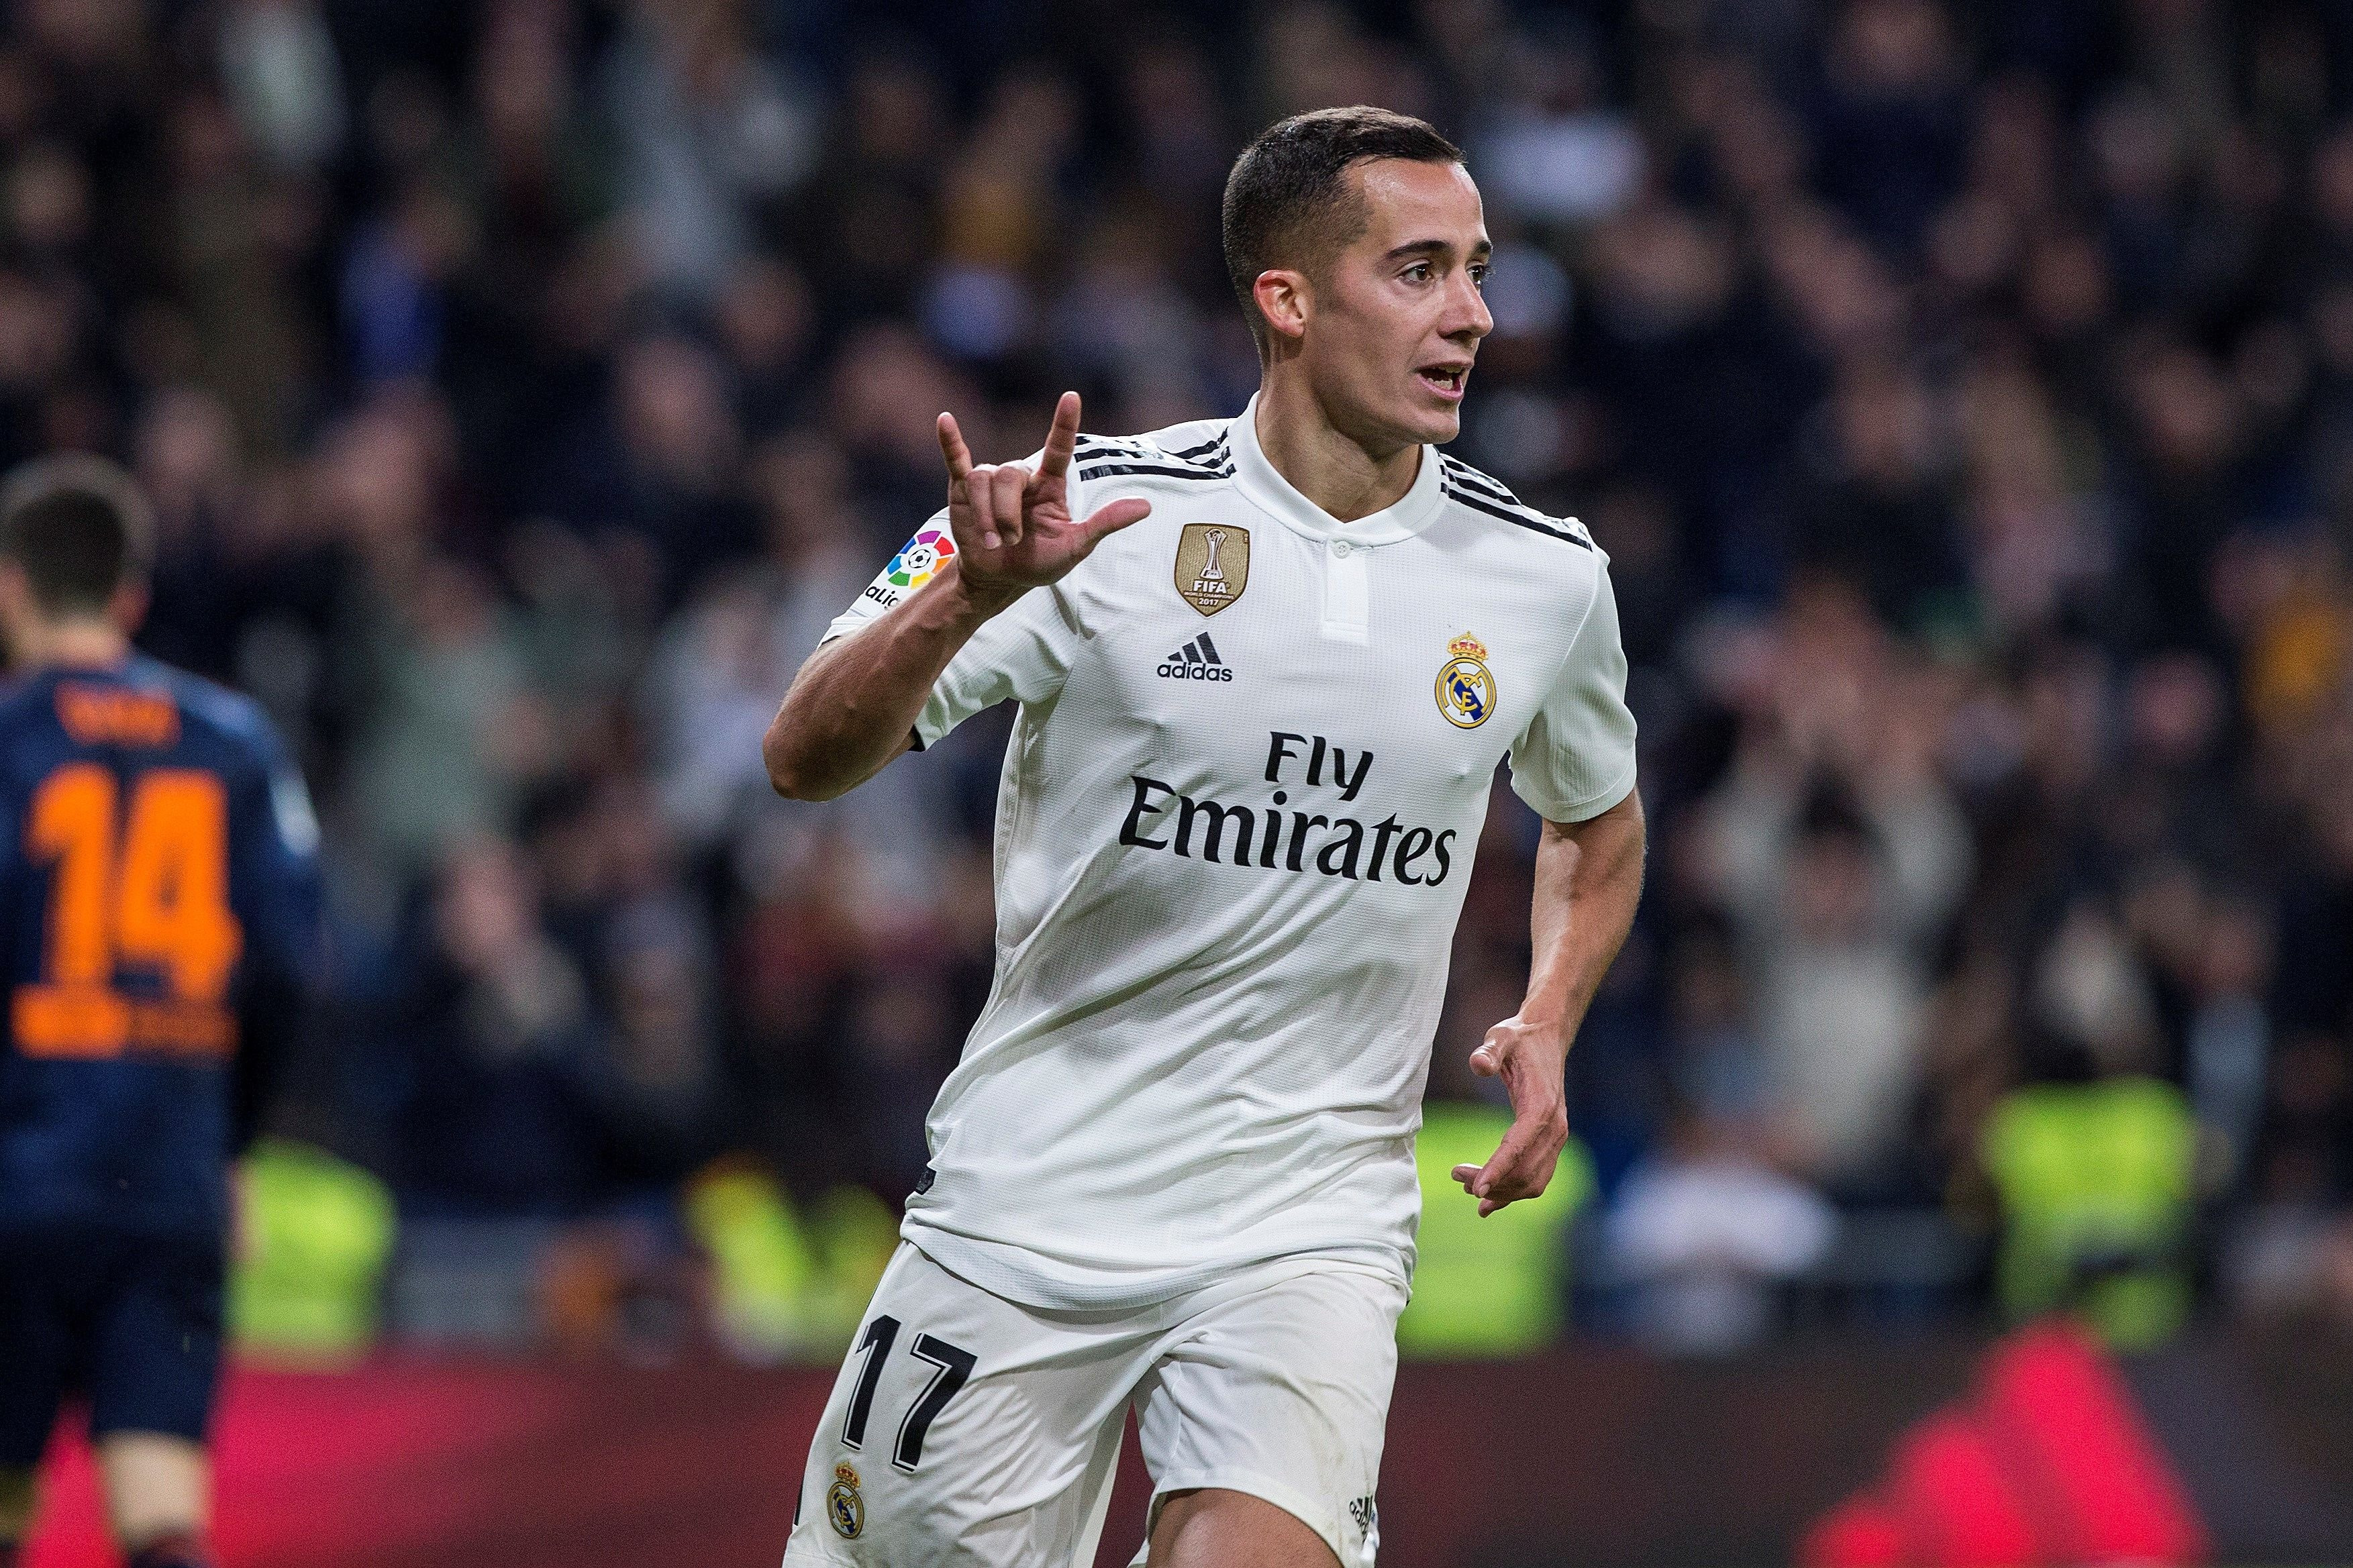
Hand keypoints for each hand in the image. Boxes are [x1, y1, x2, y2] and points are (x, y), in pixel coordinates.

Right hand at [936, 391, 1151, 598]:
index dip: (1064, 424)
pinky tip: (945, 420)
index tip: (1071, 397)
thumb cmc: (1038, 562)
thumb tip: (1146, 507)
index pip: (1059, 448)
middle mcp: (1021, 478)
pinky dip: (950, 441)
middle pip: (1011, 475)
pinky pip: (956, 460)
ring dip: (987, 515)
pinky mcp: (963, 489)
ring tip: (992, 542)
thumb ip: (1105, 523)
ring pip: (985, 480)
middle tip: (1011, 541)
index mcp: (1049, 485)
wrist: (998, 579)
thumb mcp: (1076, 547)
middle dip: (1007, 513)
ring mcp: (991, 481)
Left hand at [1450, 1015, 1569, 1216]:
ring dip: (1502, 1191)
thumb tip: (1477, 1064)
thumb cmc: (1520, 1038)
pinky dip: (1515, 1192)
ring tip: (1466, 1187)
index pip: (1518, 1147)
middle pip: (1524, 1171)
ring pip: (1532, 1181)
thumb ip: (1489, 1051)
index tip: (1476, 1189)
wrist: (1547, 1037)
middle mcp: (1554, 1128)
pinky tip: (1490, 1201)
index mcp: (1541, 1107)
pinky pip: (1536, 1176)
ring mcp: (1556, 1138)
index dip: (1497, 1170)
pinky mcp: (1551, 1142)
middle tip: (1456, 1176)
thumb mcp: (1501, 1037)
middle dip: (1492, 1183)